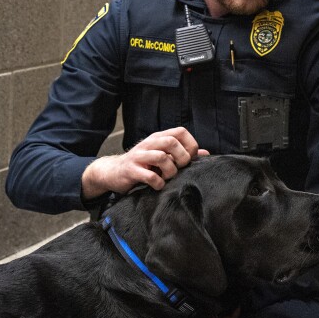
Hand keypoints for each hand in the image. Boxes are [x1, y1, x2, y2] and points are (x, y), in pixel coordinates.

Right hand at [81, 127, 208, 199]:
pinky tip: (157, 185)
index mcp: (158, 138)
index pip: (181, 132)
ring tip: (166, 177)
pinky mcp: (131, 170)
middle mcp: (149, 144)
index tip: (189, 159)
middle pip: (171, 142)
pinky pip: (149, 176)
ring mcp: (139, 156)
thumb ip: (182, 154)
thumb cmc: (142, 165)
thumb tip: (205, 153)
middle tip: (179, 168)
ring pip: (161, 157)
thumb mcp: (162, 156)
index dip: (190, 145)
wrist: (113, 172)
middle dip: (181, 158)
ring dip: (170, 171)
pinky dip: (158, 183)